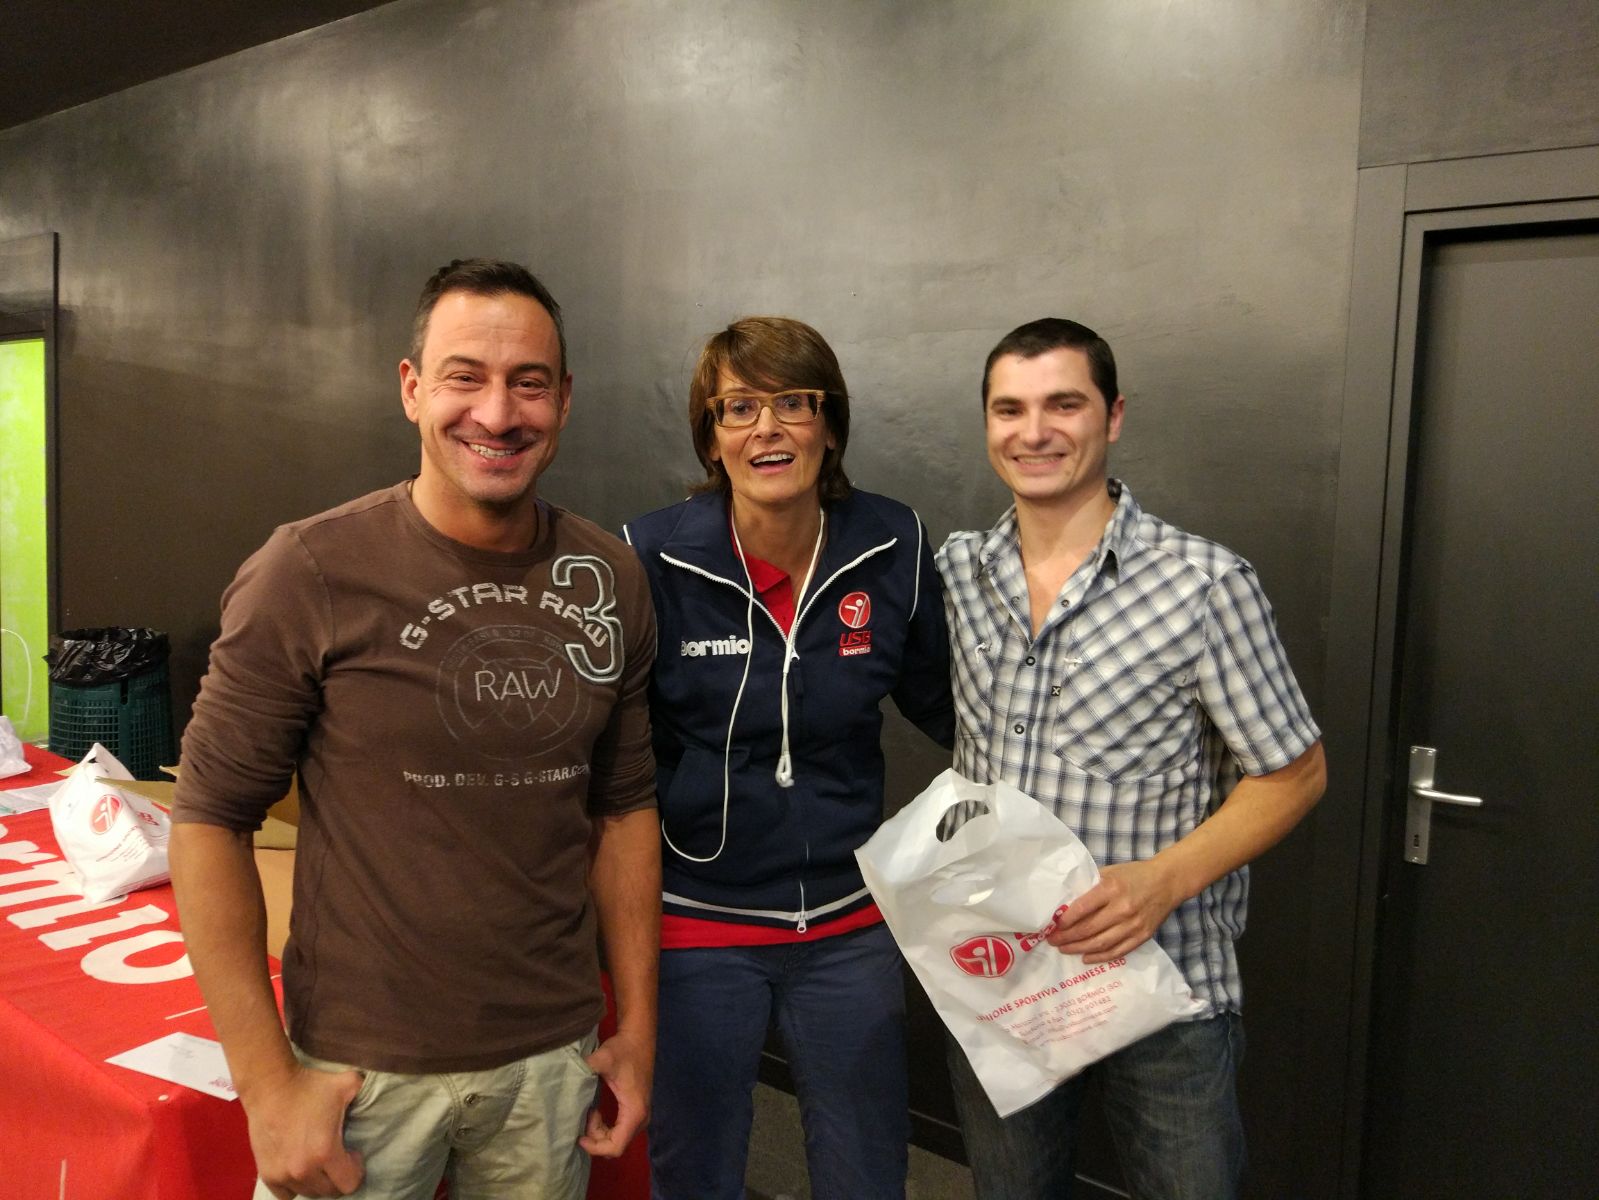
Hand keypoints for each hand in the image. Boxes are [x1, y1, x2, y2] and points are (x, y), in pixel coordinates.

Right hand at [244, 1063, 365, 1198]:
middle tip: (337, 1156)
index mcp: (325, 1152)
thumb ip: (367, 1091)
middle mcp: (303, 1170)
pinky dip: (295, 1186)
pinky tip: (299, 1169)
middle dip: (338, 1176)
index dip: (356, 1169)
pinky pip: (286, 1195)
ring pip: (309, 1193)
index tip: (352, 1153)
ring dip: (317, 1181)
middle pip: (330, 1191)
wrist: (270, 1086)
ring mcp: (282, 1175)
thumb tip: (378, 1092)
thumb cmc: (309, 1085)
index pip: (350, 1184)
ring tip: (318, 1160)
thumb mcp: (347, 1084)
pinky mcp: (267, 1174)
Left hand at [579, 1029, 651, 1158]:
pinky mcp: (636, 1111)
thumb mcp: (603, 1059)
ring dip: (600, 1133)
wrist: (638, 1038)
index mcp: (634, 1111)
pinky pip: (620, 1131)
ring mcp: (640, 1116)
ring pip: (618, 1140)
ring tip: (590, 1112)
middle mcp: (641, 1118)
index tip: (579, 1136)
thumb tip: (566, 1078)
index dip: (595, 1147)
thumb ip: (585, 1069)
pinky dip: (605, 1127)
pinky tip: (596, 1111)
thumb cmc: (622, 1049)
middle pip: (616, 1146)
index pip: (616, 1147)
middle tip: (584, 1118)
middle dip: (596, 1139)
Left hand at [1046, 860, 1176, 962]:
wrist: (1167, 882)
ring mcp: (1133, 925)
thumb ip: (1090, 886)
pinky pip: (1118, 951)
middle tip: (1053, 940)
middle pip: (1089, 929)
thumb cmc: (1134, 875)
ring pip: (1101, 943)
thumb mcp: (1110, 872)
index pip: (1082, 908)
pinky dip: (1100, 957)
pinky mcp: (1142, 936)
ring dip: (1079, 949)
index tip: (1053, 925)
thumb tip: (1066, 902)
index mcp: (1111, 888)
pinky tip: (1086, 957)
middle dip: (1067, 937)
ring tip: (1064, 949)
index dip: (1065, 920)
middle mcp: (1122, 908)